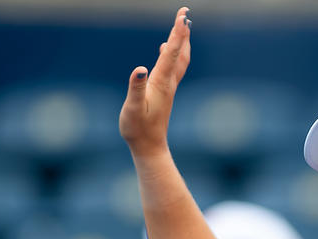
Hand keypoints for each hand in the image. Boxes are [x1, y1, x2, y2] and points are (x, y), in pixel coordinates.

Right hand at [119, 6, 191, 158]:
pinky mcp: (165, 92)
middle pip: (179, 52)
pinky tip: (165, 49)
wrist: (149, 147)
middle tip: (185, 13)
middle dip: (182, 32)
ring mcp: (168, 87)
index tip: (183, 15)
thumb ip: (135, 87)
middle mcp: (168, 82)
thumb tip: (139, 69)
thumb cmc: (138, 129)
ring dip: (181, 41)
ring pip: (179, 59)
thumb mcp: (132, 108)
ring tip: (182, 25)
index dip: (177, 33)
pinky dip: (173, 53)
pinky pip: (173, 67)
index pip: (171, 52)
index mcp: (161, 82)